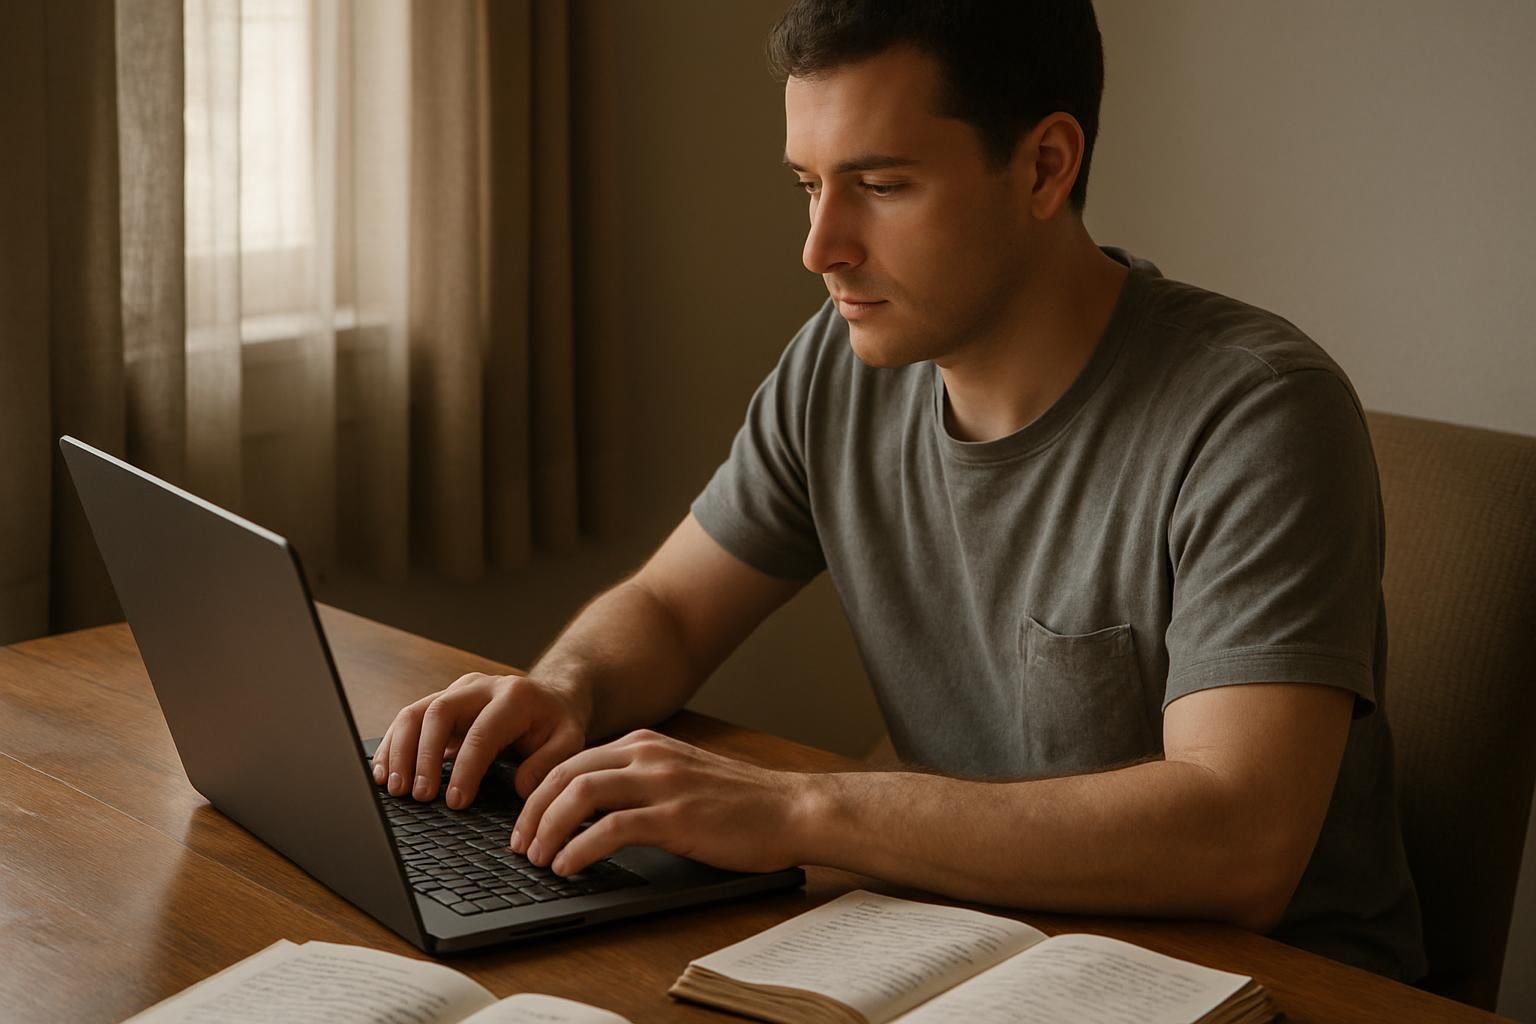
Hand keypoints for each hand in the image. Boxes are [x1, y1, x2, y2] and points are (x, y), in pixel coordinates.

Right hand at [371, 672, 590, 808]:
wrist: (550, 697)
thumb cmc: (557, 723)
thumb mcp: (569, 741)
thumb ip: (548, 764)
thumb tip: (520, 788)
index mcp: (514, 696)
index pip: (481, 732)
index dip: (465, 769)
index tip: (455, 802)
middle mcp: (480, 686)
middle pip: (439, 713)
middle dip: (424, 757)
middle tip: (419, 796)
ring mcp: (457, 691)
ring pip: (417, 712)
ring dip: (400, 751)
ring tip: (394, 788)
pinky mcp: (441, 701)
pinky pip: (409, 718)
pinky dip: (392, 745)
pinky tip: (384, 772)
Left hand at [510, 729, 810, 876]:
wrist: (792, 809)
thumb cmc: (742, 803)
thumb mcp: (682, 776)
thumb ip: (640, 781)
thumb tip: (591, 808)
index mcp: (647, 744)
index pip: (571, 761)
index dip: (538, 793)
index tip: (525, 822)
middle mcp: (649, 756)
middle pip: (565, 774)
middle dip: (531, 811)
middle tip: (520, 844)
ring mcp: (662, 784)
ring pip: (580, 794)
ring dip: (548, 829)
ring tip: (537, 857)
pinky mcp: (675, 816)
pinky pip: (611, 828)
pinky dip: (580, 848)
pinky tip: (569, 866)